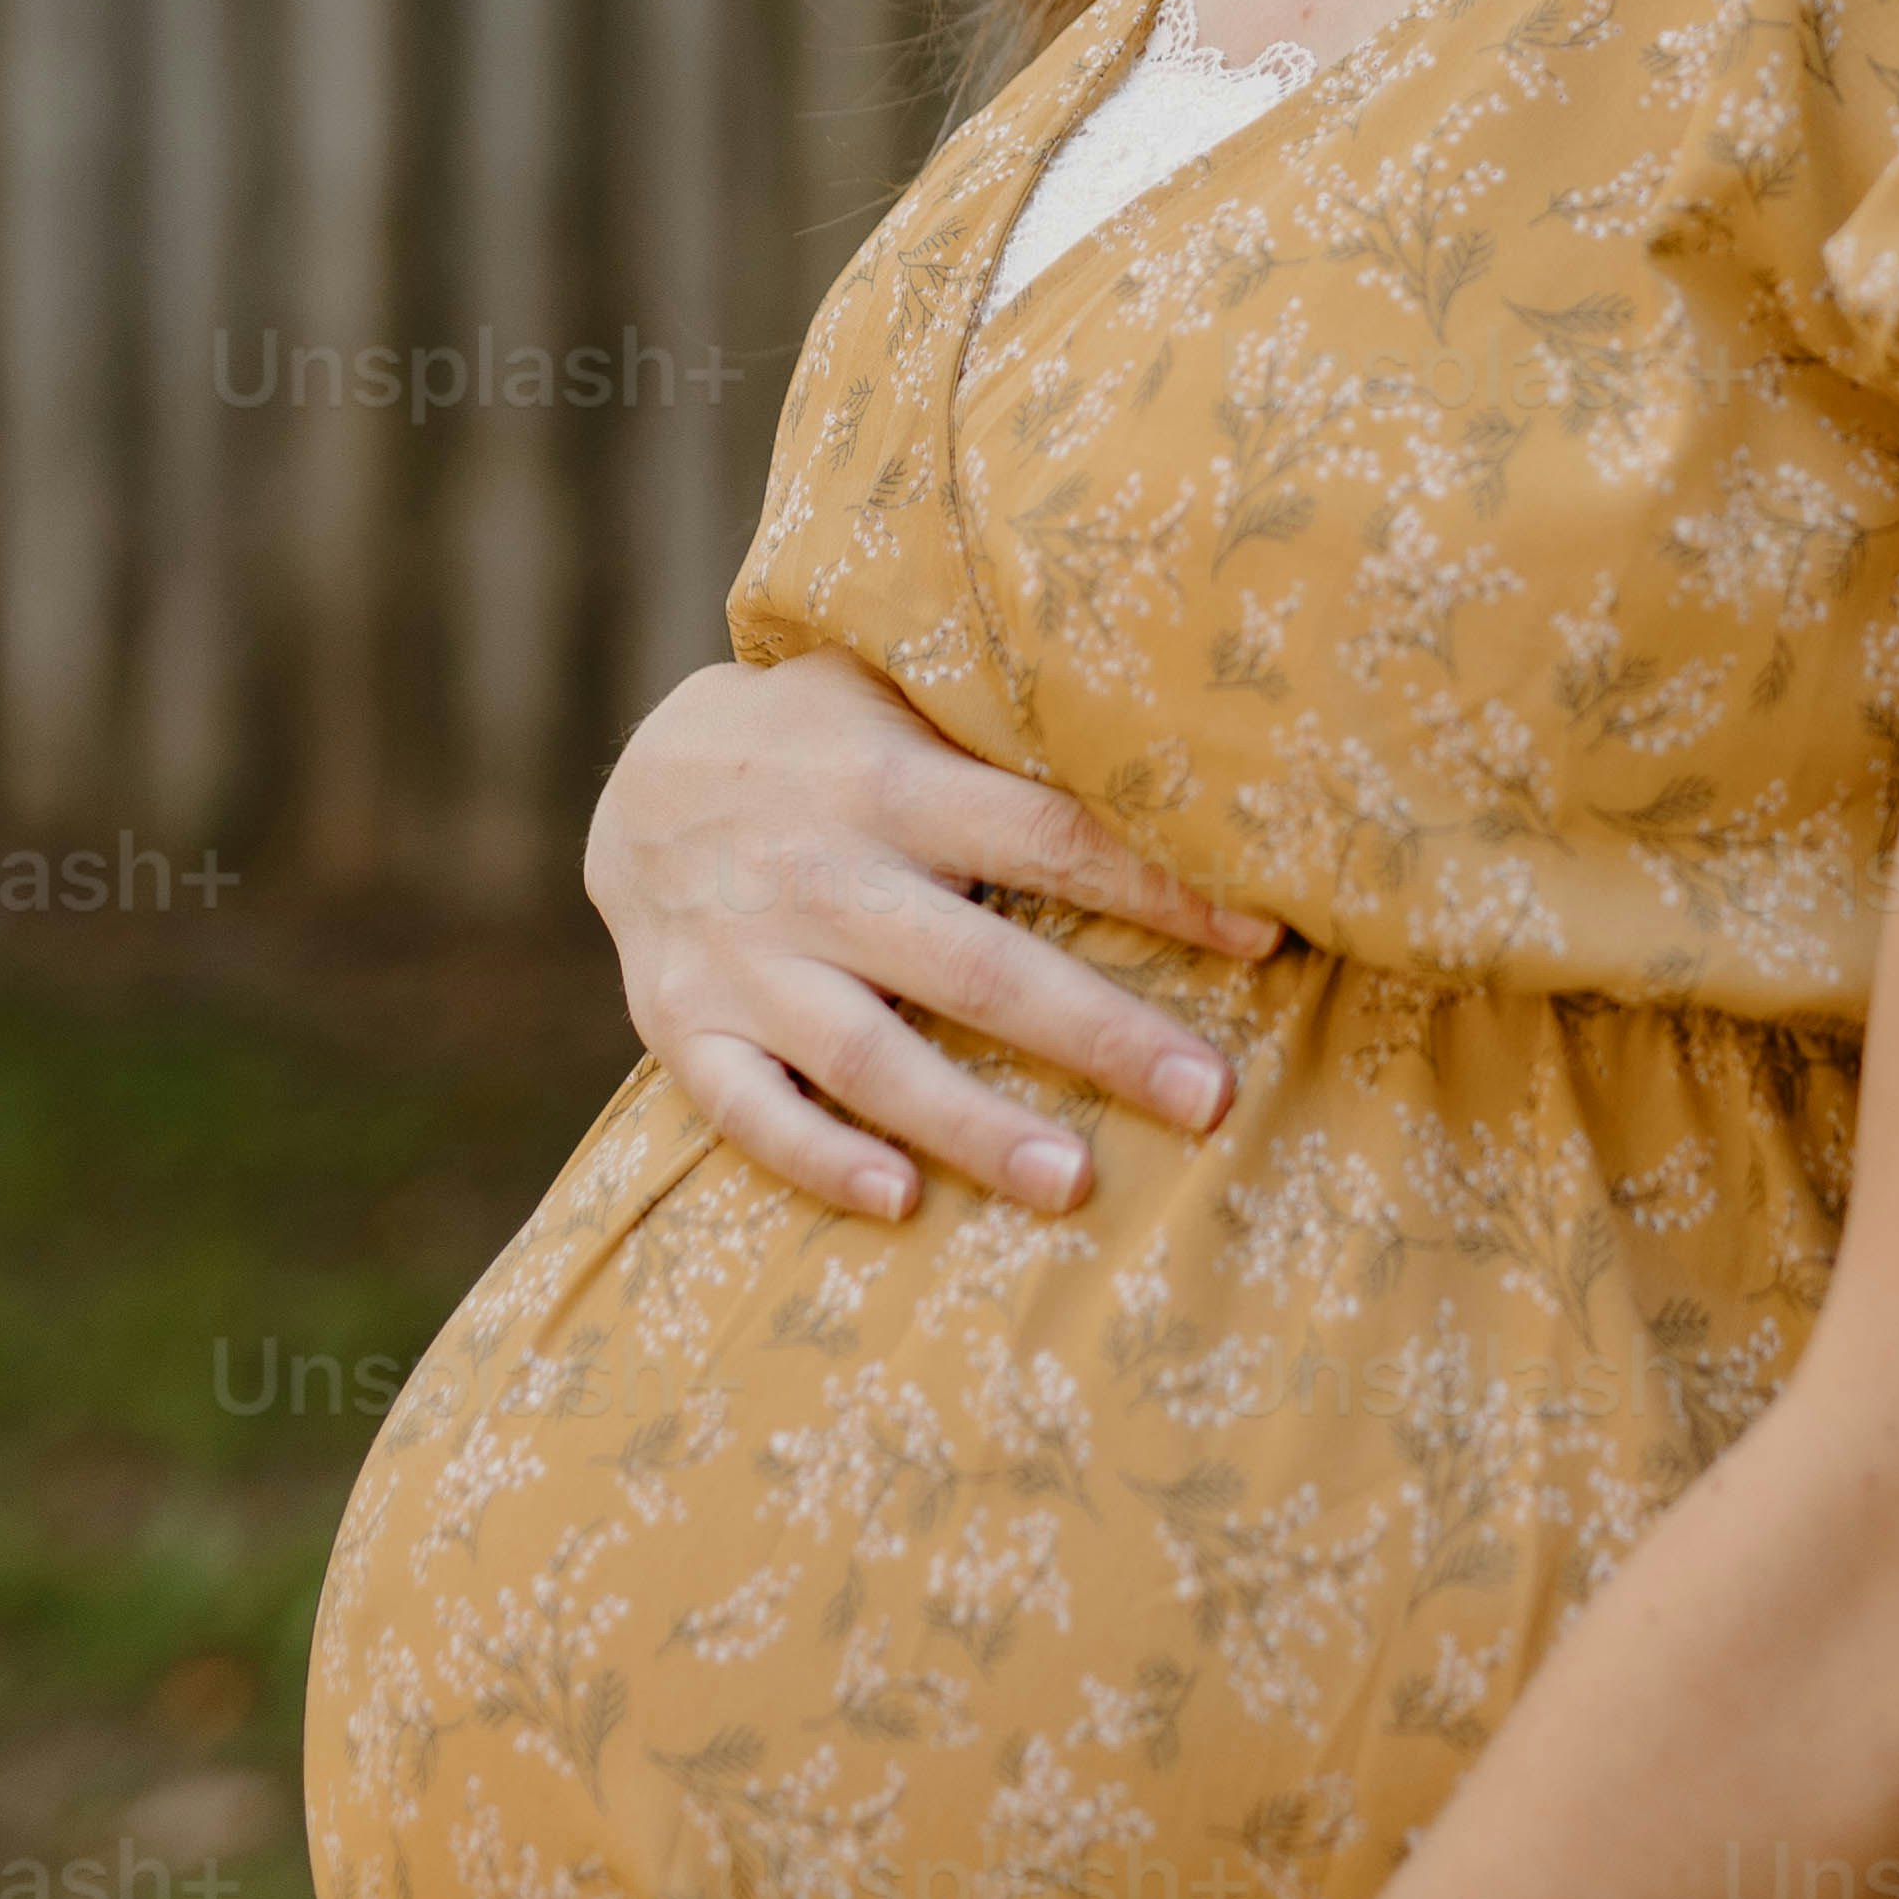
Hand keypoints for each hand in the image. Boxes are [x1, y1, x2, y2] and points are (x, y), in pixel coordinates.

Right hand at [584, 646, 1283, 1227]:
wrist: (635, 779)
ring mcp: (747, 959)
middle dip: (1098, 1036)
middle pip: (976, 968)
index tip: (1262, 934)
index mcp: (892, 782)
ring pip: (869, 1057)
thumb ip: (1001, 734)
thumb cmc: (824, 742)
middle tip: (1207, 1099)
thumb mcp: (898, 697)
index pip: (1047, 836)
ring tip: (1073, 1187)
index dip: (1157, 886)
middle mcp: (821, 873)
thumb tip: (1175, 750)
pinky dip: (820, 1159)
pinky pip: (750, 1108)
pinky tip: (900, 1202)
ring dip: (973, 1126)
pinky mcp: (684, 1026)